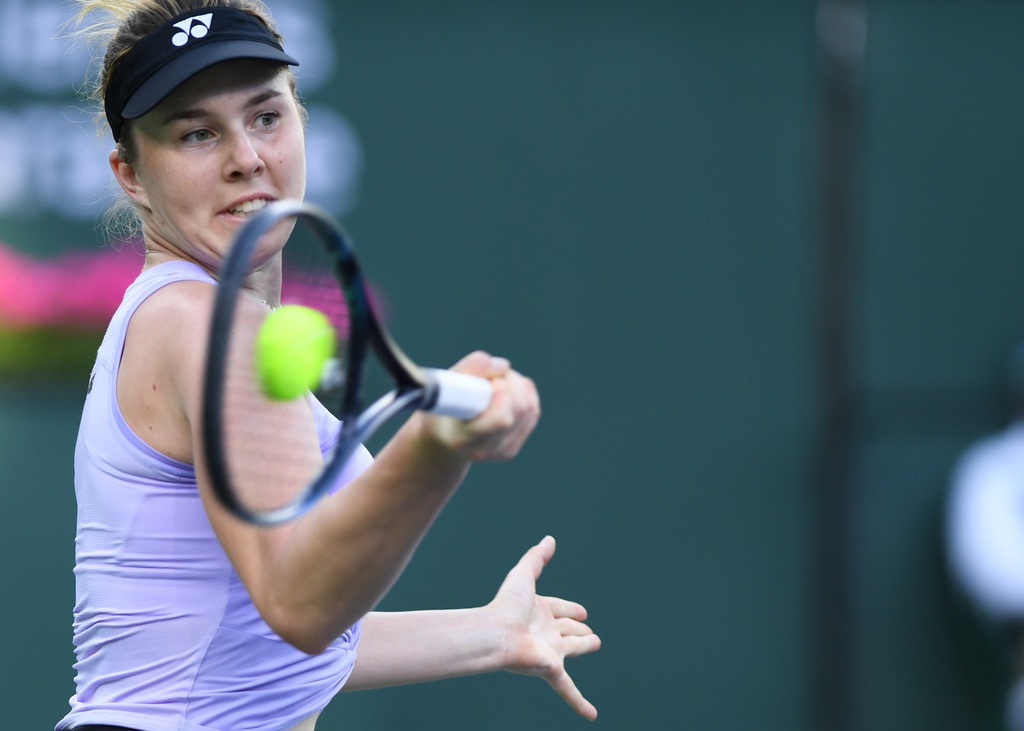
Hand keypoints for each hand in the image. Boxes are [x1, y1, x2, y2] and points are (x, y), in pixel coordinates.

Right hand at [424, 351, 540, 461]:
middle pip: (520, 409)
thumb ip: (470, 369)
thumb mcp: (443, 384)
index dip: (503, 394)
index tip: (494, 381)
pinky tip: (504, 390)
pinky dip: (523, 392)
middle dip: (510, 382)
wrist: (441, 437)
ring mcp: (501, 451)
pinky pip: (532, 410)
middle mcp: (484, 450)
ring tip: (494, 382)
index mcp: (462, 438)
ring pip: (528, 407)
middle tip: (490, 377)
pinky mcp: (513, 445)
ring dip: (516, 384)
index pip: (501, 420)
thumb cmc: (441, 406)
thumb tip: (504, 366)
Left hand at [489, 536, 600, 719]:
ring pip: (572, 649)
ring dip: (583, 647)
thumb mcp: (524, 575)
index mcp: (540, 610)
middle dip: (579, 630)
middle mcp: (546, 631)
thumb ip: (537, 558)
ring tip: (595, 644)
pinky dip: (579, 703)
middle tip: (591, 634)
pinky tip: (590, 716)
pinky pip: (568, 690)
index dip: (571, 609)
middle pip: (567, 629)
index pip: (561, 608)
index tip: (582, 612)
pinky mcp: (550, 668)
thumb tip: (549, 538)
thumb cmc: (505, 605)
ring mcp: (549, 651)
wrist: (495, 633)